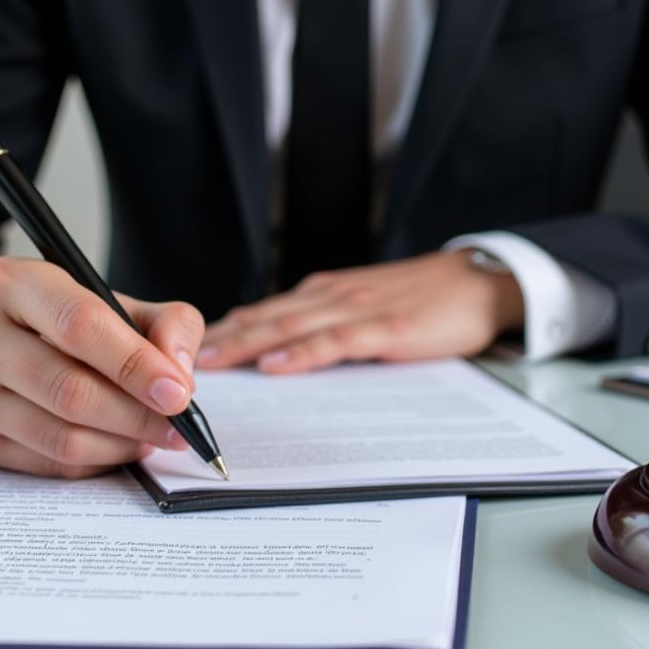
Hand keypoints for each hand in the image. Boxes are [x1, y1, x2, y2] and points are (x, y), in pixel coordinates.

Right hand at [0, 258, 204, 477]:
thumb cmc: (63, 315)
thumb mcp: (114, 298)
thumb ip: (166, 323)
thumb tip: (180, 375)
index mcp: (8, 283)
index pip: (80, 326)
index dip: (136, 364)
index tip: (179, 392)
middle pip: (70, 390)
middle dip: (138, 414)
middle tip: (178, 424)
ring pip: (61, 437)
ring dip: (122, 443)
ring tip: (155, 434)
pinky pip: (47, 464)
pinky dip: (97, 461)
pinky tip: (119, 444)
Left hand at [197, 250, 524, 374]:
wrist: (477, 281)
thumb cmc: (421, 298)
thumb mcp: (364, 306)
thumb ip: (323, 324)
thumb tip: (276, 352)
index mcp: (324, 294)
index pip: (262, 313)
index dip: (221, 333)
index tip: (181, 352)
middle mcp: (331, 296)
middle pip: (263, 319)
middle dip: (217, 341)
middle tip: (171, 361)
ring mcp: (358, 310)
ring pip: (289, 328)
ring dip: (245, 346)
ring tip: (208, 366)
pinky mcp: (387, 328)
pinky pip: (337, 342)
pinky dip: (303, 354)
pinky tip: (276, 367)